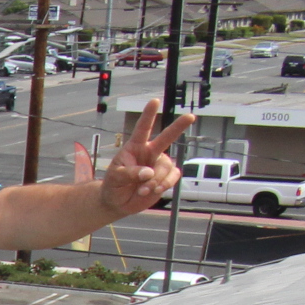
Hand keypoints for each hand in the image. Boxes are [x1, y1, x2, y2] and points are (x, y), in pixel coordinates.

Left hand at [92, 99, 193, 219]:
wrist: (117, 203)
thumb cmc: (113, 185)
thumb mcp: (115, 177)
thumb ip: (130, 173)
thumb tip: (148, 172)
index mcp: (134, 147)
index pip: (142, 129)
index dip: (148, 115)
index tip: (154, 101)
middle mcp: (149, 152)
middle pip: (167, 137)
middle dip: (178, 126)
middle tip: (190, 116)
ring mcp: (159, 164)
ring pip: (167, 166)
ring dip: (156, 180)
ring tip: (142, 190)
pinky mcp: (166, 177)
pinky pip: (173, 176)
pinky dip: (164, 184)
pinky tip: (153, 190)